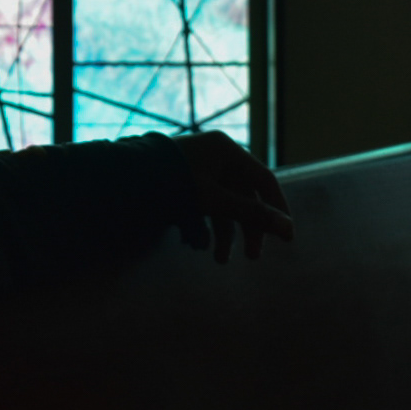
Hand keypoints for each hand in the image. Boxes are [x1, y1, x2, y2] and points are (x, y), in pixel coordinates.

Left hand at [170, 130, 294, 262]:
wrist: (123, 176)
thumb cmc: (173, 182)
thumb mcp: (216, 200)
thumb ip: (251, 214)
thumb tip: (287, 229)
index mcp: (227, 150)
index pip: (265, 181)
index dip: (278, 209)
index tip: (285, 237)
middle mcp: (215, 155)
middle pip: (243, 196)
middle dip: (247, 228)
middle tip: (252, 256)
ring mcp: (197, 167)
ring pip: (222, 204)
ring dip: (223, 233)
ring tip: (220, 259)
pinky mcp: (181, 181)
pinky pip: (202, 204)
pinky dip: (203, 224)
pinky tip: (198, 244)